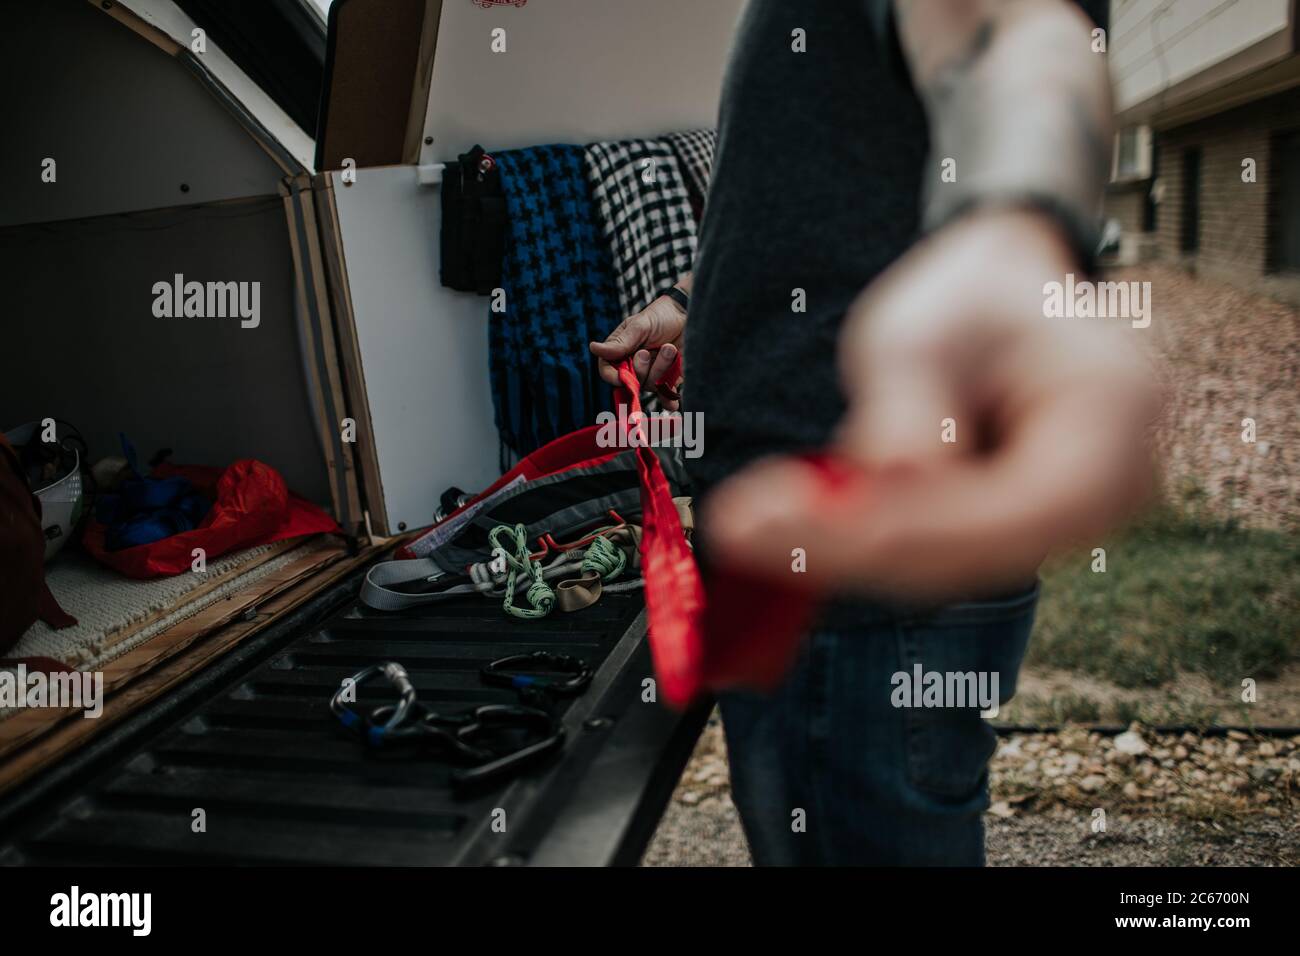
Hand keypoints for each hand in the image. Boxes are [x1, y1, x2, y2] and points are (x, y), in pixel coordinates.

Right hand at [589, 293, 686, 409]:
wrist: (687, 316)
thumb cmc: (660, 317)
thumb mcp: (639, 326)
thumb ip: (620, 342)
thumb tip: (593, 348)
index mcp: (620, 352)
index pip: (608, 372)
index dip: (614, 377)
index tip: (622, 376)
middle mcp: (634, 367)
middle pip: (630, 383)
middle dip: (641, 369)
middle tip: (646, 352)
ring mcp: (651, 374)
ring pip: (650, 386)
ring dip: (661, 369)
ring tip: (670, 349)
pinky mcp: (669, 379)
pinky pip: (667, 394)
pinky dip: (669, 398)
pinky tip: (673, 402)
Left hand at [704, 209, 1161, 600]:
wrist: (1000, 286)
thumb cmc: (968, 292)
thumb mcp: (922, 328)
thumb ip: (905, 407)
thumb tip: (887, 485)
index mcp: (1112, 417)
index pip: (1012, 507)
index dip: (905, 526)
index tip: (803, 519)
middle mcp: (1108, 486)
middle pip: (971, 554)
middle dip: (848, 547)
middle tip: (740, 528)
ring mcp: (1062, 518)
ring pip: (944, 566)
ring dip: (839, 552)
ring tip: (742, 525)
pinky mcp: (1009, 531)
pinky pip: (932, 553)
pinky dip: (855, 541)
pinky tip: (779, 524)